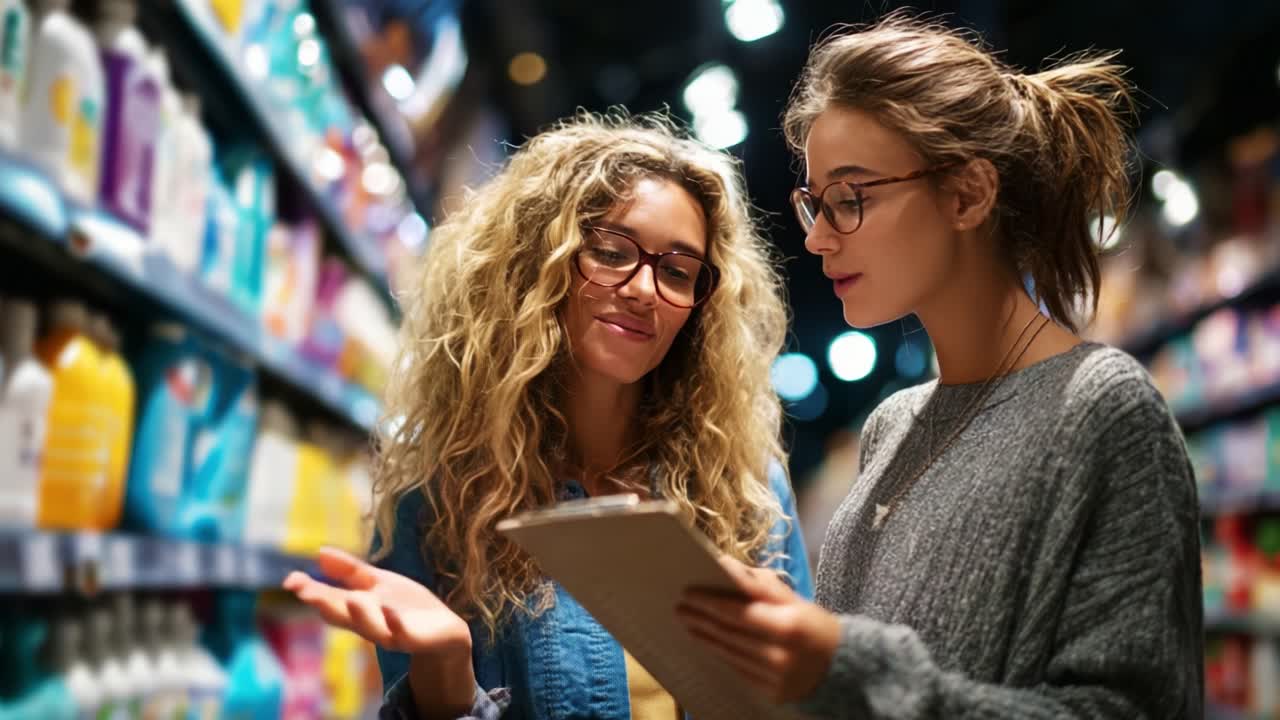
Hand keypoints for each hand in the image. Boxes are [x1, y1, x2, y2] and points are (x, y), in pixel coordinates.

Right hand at [284, 547, 475, 715]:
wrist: (445, 633)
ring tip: (350, 599)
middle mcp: (369, 622)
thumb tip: (318, 552)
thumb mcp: (377, 583)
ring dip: (359, 616)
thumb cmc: (406, 607)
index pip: (329, 599)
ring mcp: (391, 633)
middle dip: (324, 604)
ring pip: (370, 628)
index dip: (309, 591)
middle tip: (306, 592)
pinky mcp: (414, 639)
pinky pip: (402, 634)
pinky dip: (394, 624)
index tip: (290, 580)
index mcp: (358, 608)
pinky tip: (389, 610)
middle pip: (343, 616)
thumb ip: (349, 571)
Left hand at [677, 556, 840, 703]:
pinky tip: (709, 644)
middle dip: (701, 619)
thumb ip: (762, 585)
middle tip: (680, 608)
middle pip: (729, 633)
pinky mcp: (770, 693)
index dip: (710, 602)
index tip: (688, 593)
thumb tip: (728, 566)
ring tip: (689, 624)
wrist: (842, 668)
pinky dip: (721, 655)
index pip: (738, 612)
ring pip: (729, 653)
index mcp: (788, 625)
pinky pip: (738, 670)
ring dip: (705, 637)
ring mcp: (774, 678)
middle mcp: (779, 654)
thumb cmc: (815, 625)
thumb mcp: (795, 600)